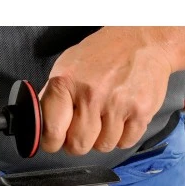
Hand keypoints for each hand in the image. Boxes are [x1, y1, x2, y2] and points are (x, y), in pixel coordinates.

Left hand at [39, 27, 172, 154]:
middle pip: (78, 146)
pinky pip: (126, 143)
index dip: (52, 141)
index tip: (55, 140)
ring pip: (103, 146)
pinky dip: (123, 136)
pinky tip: (121, 118)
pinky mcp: (141, 111)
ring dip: (102, 138)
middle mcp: (92, 94)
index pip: (52, 132)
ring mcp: (118, 104)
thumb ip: (52, 97)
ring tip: (105, 117)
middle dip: (78, 142)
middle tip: (82, 128)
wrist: (142, 39)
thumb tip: (42, 126)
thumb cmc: (103, 53)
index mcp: (66, 83)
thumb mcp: (67, 66)